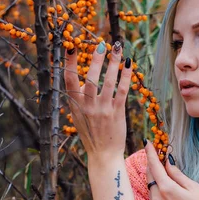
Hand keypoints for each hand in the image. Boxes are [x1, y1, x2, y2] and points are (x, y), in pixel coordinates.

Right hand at [63, 42, 132, 160]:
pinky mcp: (116, 113)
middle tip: (101, 45)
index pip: (69, 80)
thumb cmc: (91, 134)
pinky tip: (129, 65)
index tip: (71, 45)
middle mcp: (88, 106)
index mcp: (75, 105)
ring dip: (113, 63)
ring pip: (108, 82)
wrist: (103, 154)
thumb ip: (79, 100)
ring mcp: (102, 109)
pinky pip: (122, 91)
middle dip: (96, 60)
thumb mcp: (78, 117)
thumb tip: (83, 82)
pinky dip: (126, 76)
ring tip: (117, 48)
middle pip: (90, 78)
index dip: (70, 62)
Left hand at [144, 140, 198, 199]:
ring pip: (150, 184)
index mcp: (166, 188)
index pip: (154, 166)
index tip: (147, 142)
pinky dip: (156, 186)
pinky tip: (165, 184)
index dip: (150, 153)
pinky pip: (153, 194)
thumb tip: (168, 163)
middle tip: (158, 153)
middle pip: (150, 174)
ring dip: (154, 174)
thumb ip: (178, 174)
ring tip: (162, 167)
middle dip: (152, 162)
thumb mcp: (193, 188)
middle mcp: (156, 197)